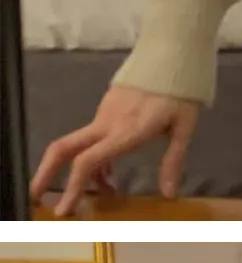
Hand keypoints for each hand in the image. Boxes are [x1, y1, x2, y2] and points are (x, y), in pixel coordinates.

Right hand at [31, 81, 198, 216]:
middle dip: (46, 173)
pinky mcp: (107, 106)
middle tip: (37, 196)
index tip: (64, 210)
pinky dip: (96, 157)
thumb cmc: (181, 91)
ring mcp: (104, 113)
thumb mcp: (184, 127)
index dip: (73, 187)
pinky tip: (111, 171)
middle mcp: (107, 123)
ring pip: (81, 146)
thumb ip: (173, 160)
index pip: (87, 162)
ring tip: (104, 191)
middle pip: (64, 148)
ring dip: (84, 172)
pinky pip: (94, 137)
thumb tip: (169, 194)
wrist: (171, 52)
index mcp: (125, 132)